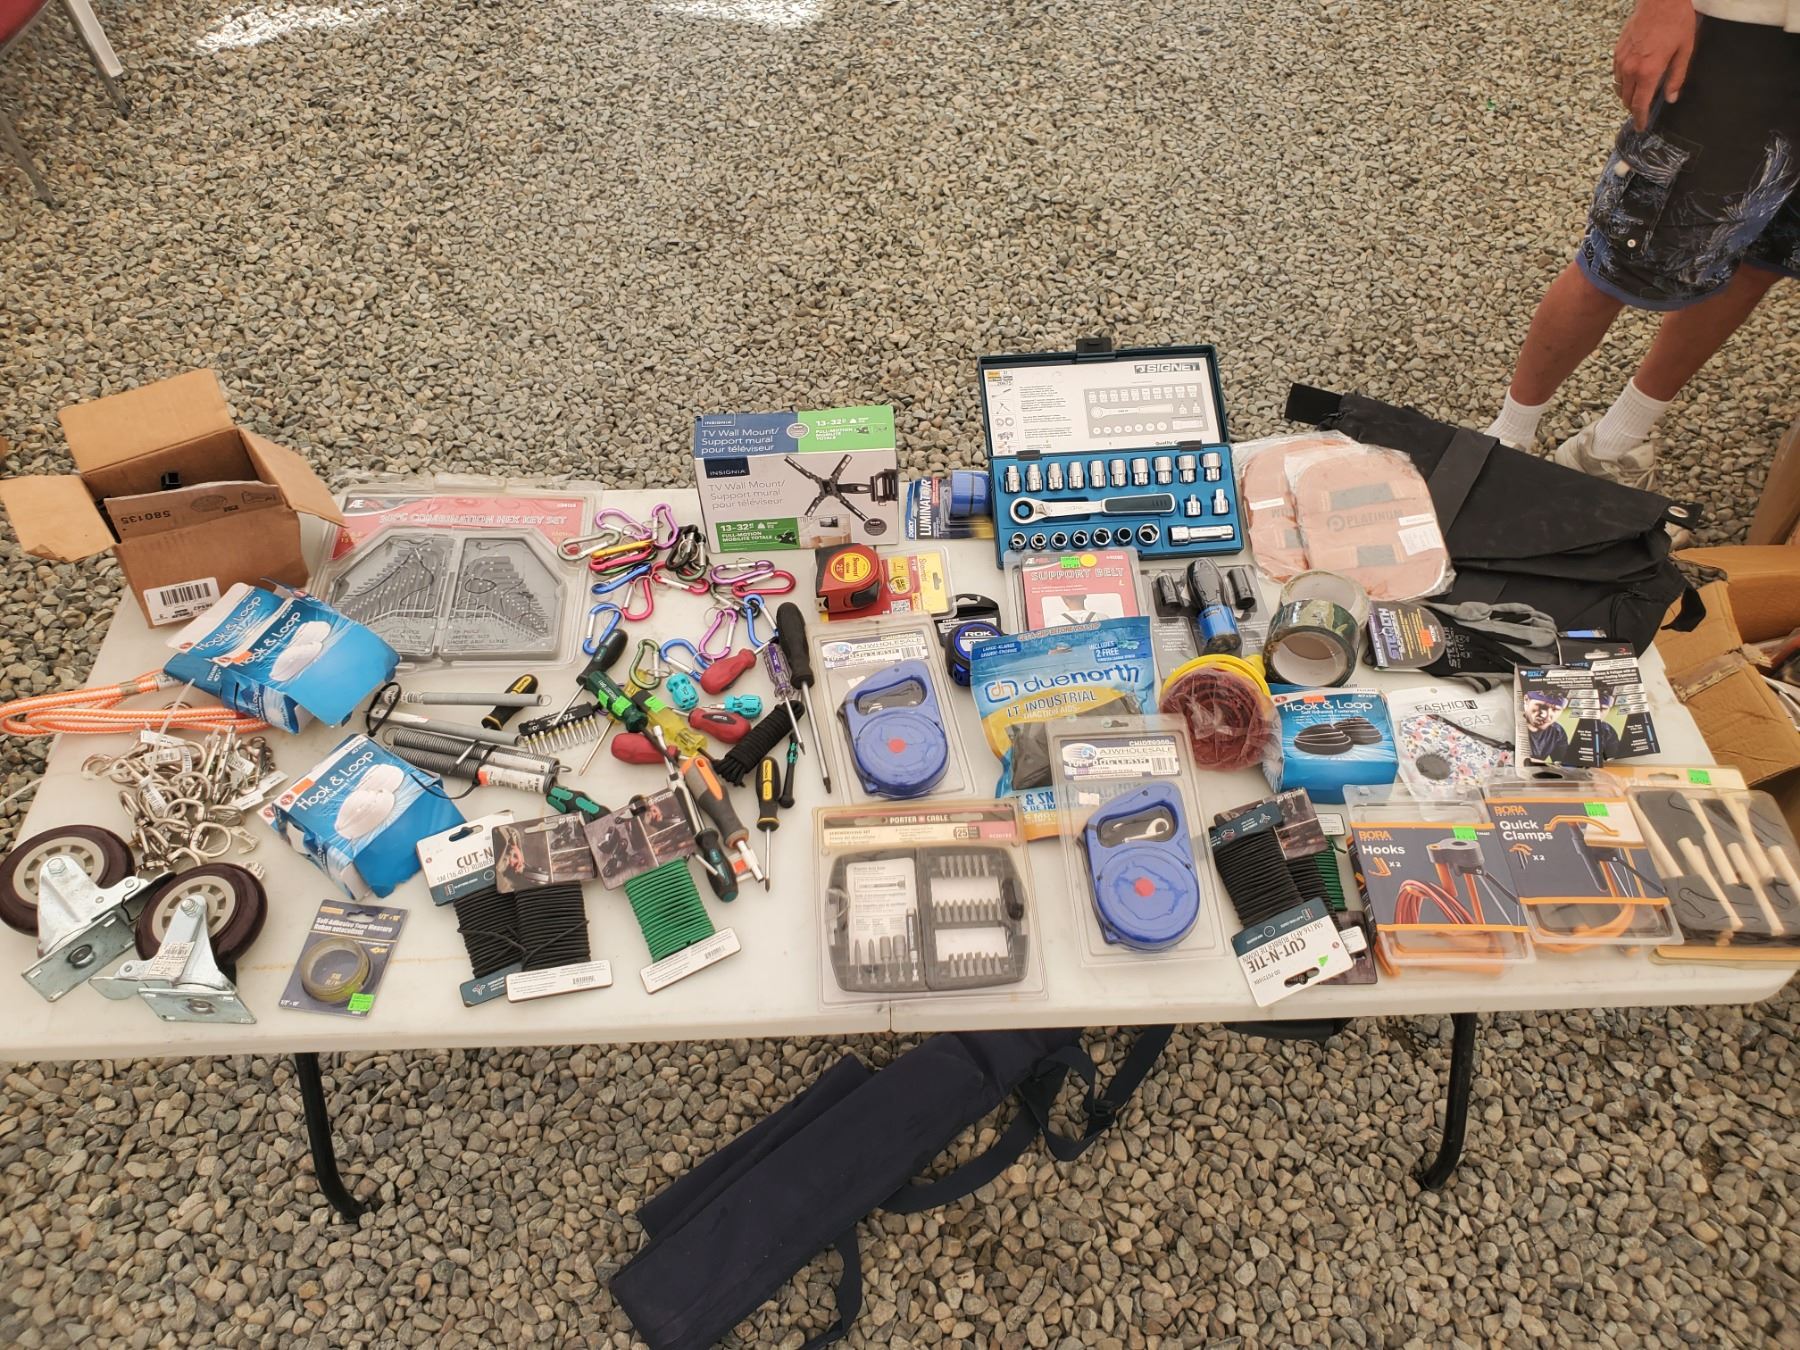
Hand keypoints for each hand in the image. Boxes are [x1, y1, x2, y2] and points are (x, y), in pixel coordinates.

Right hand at [1614, 0, 1695, 131]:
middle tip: (1642, 112)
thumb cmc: (1676, 21)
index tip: (1641, 127)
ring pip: (1620, 88)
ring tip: (1638, 96)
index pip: (1640, 104)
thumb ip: (1677, 77)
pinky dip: (1624, 82)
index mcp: (1649, 71)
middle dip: (1634, 108)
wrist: (1660, 0)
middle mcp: (1631, 69)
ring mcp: (1621, 60)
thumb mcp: (1685, 50)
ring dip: (1628, 96)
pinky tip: (1633, 79)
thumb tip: (1671, 97)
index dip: (1640, 118)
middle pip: (1627, 99)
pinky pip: (1617, 74)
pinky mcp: (1617, 51)